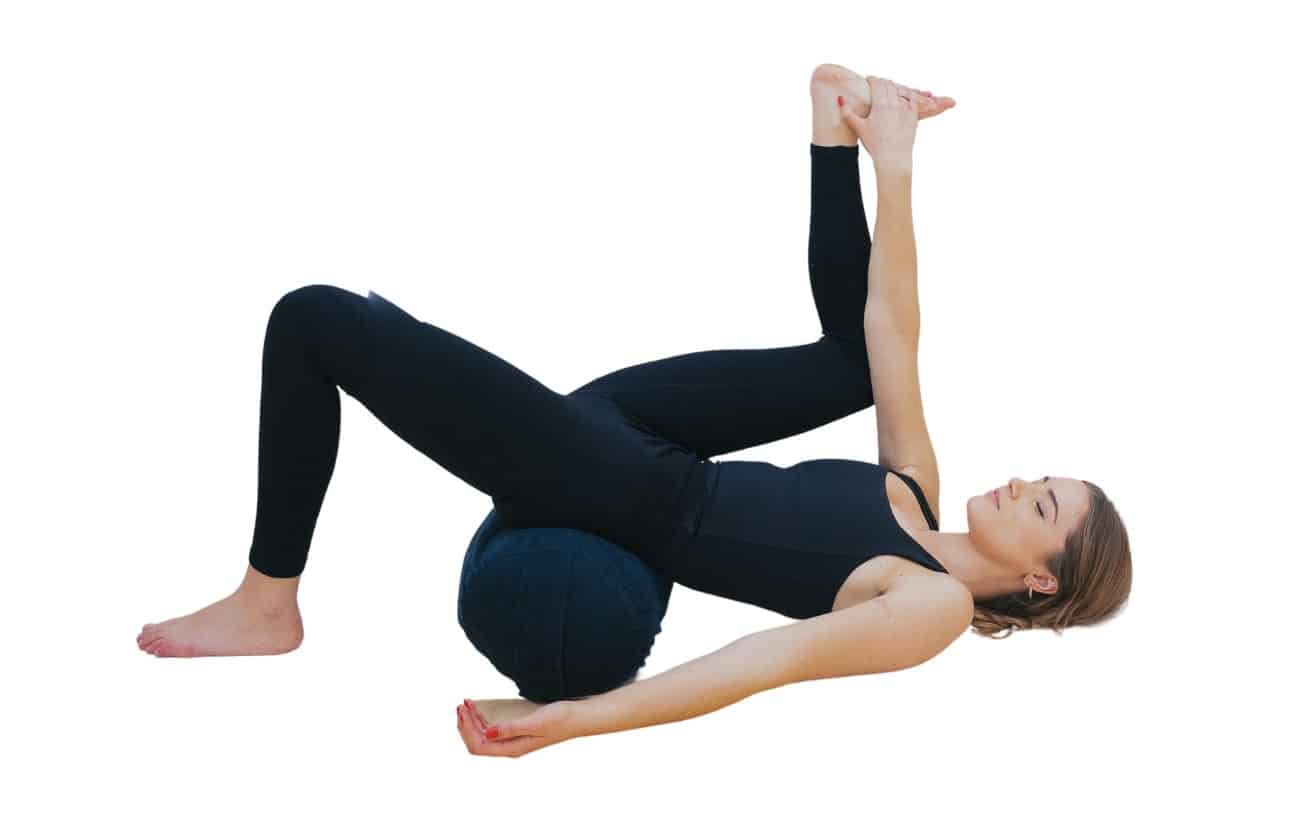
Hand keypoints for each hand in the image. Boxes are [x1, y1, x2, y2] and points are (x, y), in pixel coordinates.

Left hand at [456, 697, 580, 757]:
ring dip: (472, 721)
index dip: (466, 730)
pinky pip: (492, 729)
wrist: (580, 717)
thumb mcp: (535, 722)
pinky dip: (482, 719)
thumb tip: (487, 733)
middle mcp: (510, 746)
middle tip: (461, 704)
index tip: (464, 709)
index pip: (478, 745)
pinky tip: (480, 709)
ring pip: (483, 735)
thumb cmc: (561, 719)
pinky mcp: (518, 730)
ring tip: (466, 704)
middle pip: (477, 742)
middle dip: (465, 725)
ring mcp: (513, 739)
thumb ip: (510, 728)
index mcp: (513, 748)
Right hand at [839, 76, 919, 173]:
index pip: (877, 83)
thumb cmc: (874, 144)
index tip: (868, 80)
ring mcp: (906, 108)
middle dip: (882, 82)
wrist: (893, 158)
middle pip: (889, 84)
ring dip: (893, 88)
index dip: (872, 79)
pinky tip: (902, 98)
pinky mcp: (914, 115)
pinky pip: (912, 99)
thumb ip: (847, 112)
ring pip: (900, 91)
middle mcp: (895, 103)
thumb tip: (840, 98)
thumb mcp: (858, 128)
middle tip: (877, 84)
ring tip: (888, 91)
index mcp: (880, 104)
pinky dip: (907, 95)